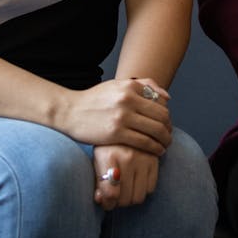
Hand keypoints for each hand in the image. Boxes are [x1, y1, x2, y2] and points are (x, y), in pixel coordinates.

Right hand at [58, 77, 172, 155]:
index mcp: (130, 86)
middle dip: (169, 129)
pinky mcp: (116, 133)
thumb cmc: (95, 100)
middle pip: (161, 116)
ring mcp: (122, 117)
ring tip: (165, 146)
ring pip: (156, 130)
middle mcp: (128, 99)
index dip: (167, 115)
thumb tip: (167, 98)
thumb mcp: (117, 85)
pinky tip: (157, 152)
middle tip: (168, 137)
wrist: (68, 111)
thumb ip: (144, 86)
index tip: (167, 124)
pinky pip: (144, 142)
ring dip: (165, 140)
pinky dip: (155, 148)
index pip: (160, 102)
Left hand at [93, 144, 160, 209]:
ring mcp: (143, 159)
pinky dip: (143, 190)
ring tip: (126, 191)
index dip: (108, 203)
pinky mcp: (155, 160)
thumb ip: (98, 181)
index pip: (111, 192)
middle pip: (125, 199)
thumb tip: (100, 200)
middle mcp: (127, 158)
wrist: (126, 125)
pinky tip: (136, 182)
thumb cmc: (108, 146)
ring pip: (139, 197)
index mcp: (108, 157)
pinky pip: (151, 188)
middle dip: (118, 203)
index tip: (106, 201)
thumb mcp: (97, 160)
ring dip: (131, 198)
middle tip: (115, 196)